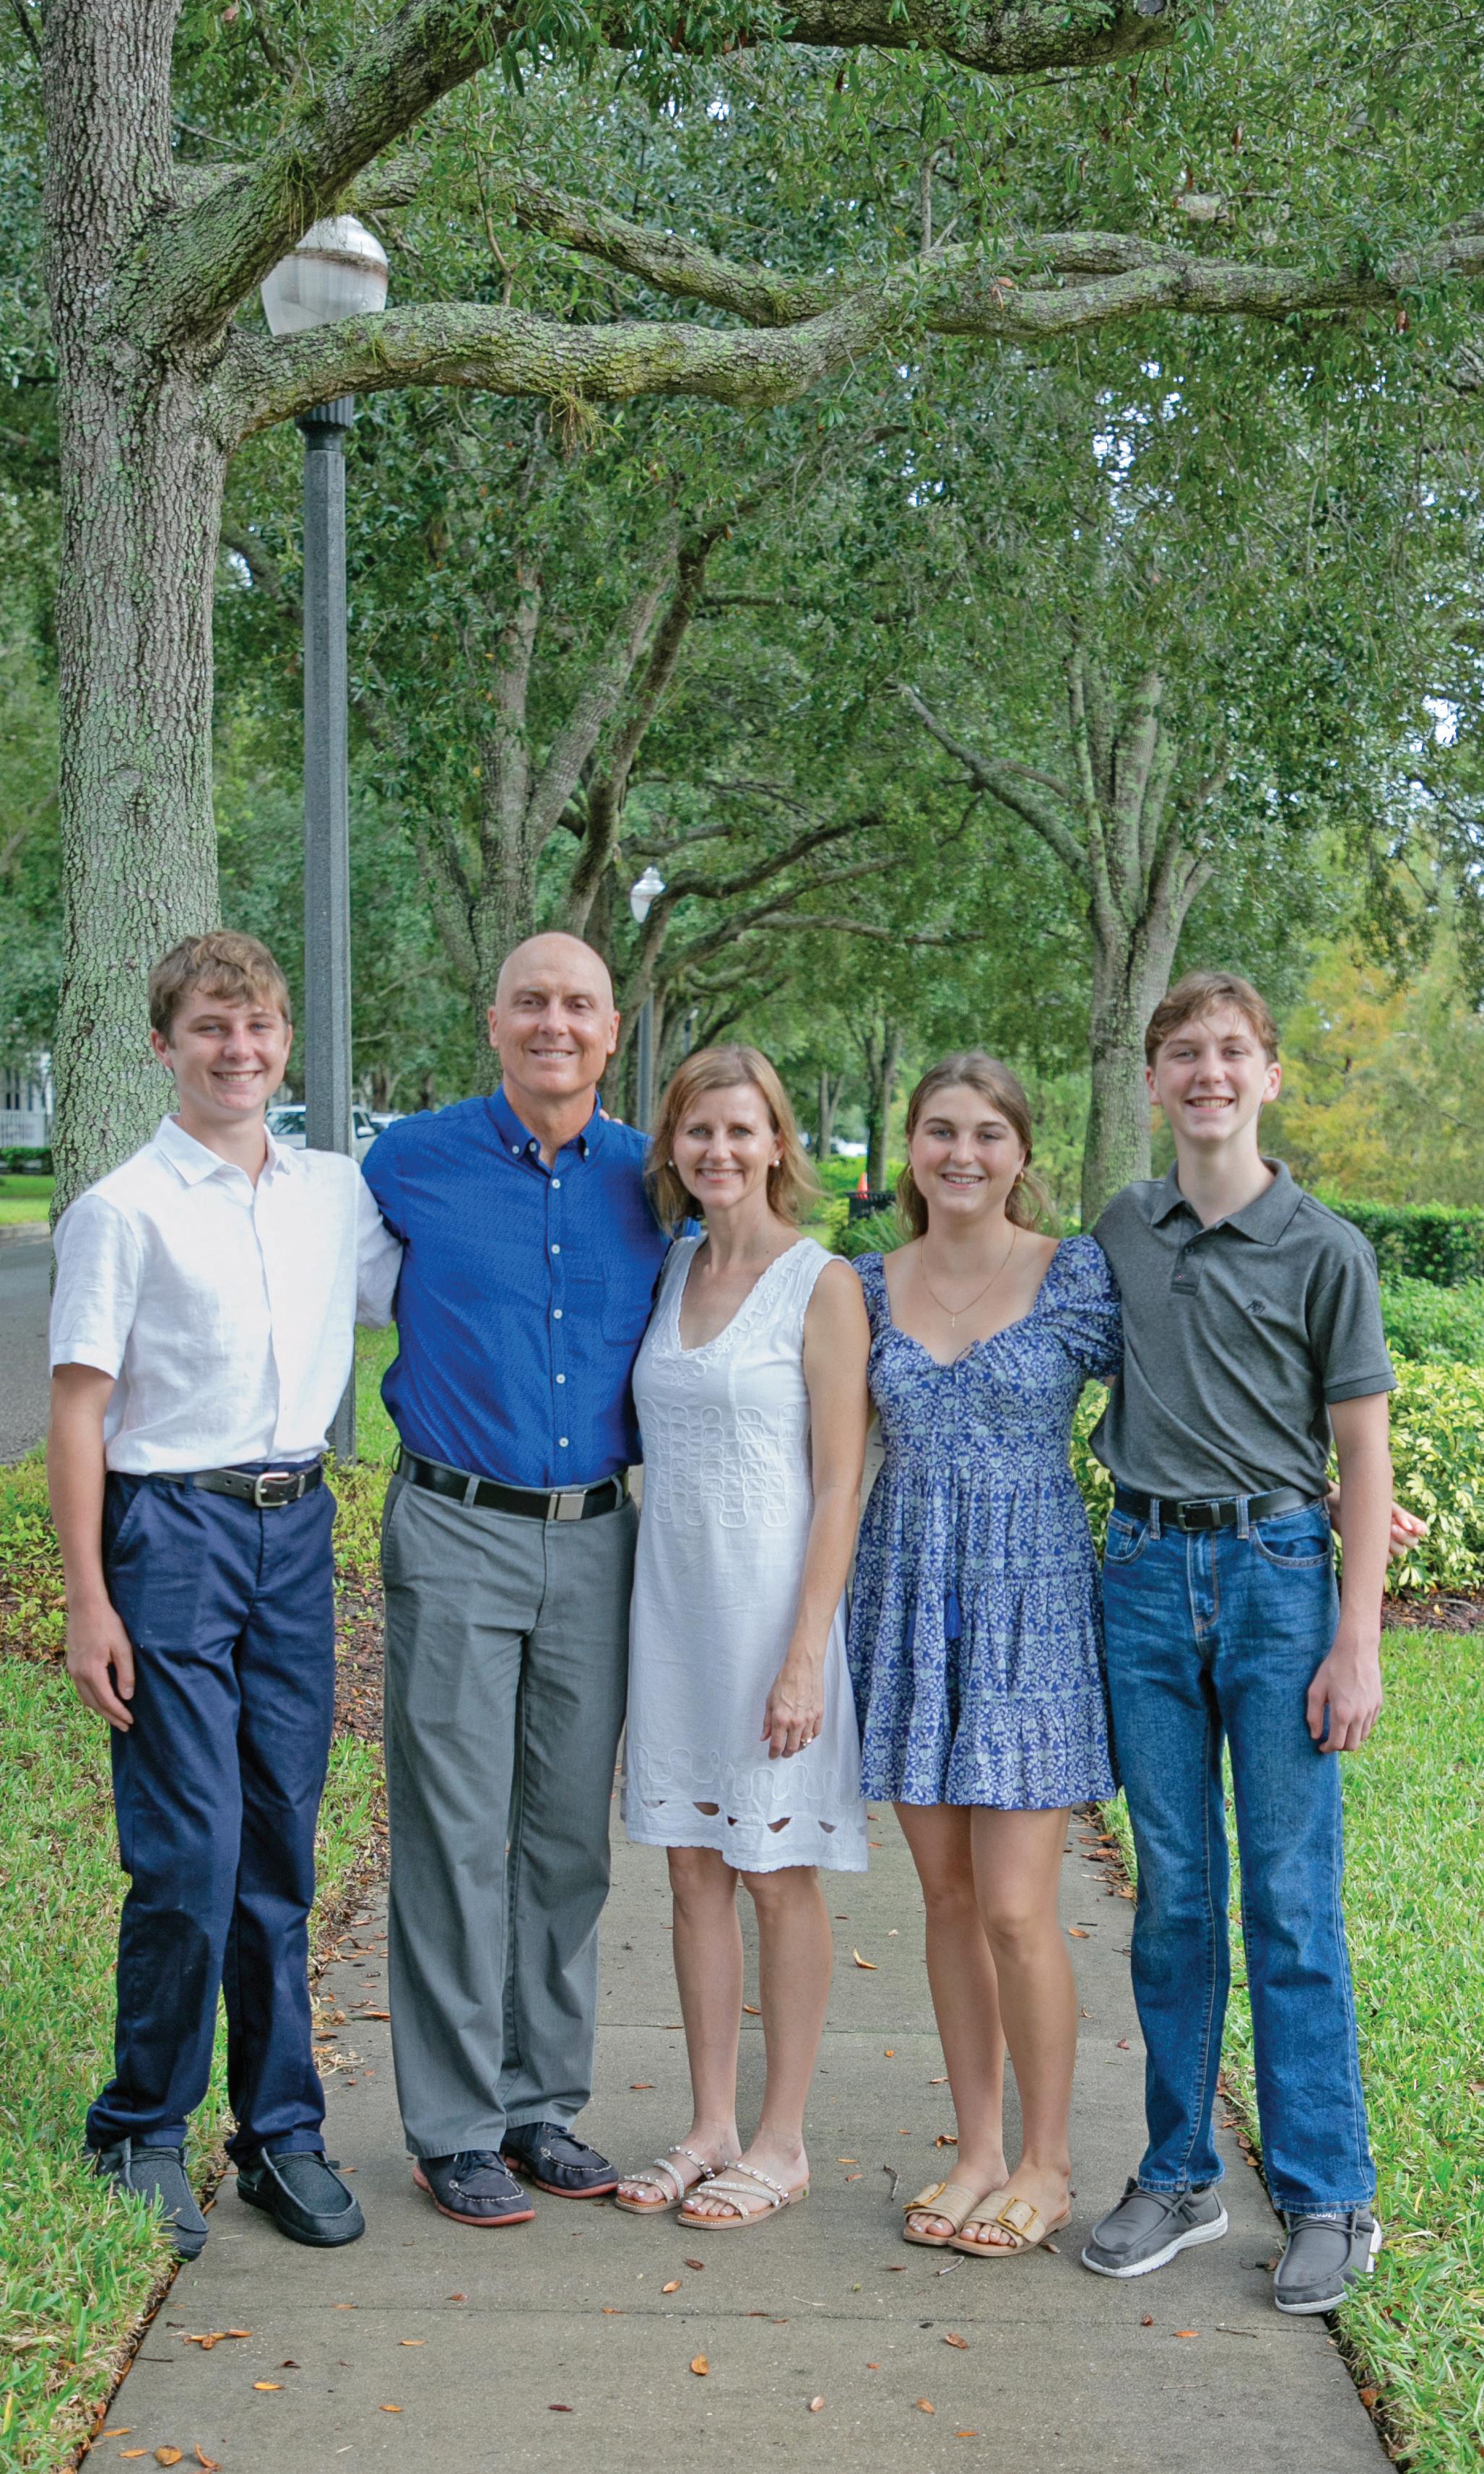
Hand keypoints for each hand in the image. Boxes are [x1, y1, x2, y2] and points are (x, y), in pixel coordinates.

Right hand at [66, 1597, 135, 1729]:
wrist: (85, 1606)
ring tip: (114, 1717)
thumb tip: (127, 1697)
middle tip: (125, 1726)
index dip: (119, 1713)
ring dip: (100, 1710)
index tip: (131, 1721)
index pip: (107, 1700)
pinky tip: (101, 1699)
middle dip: (110, 1716)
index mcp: (92, 1671)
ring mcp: (72, 1669)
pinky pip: (81, 1689)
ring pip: (85, 1698)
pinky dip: (92, 1699)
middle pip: (94, 1704)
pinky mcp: (72, 1664)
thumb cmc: (107, 1624)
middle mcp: (78, 1674)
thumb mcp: (123, 1647)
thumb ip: (126, 1674)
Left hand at [761, 1659, 824, 1759]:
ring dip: (798, 1746)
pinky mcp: (819, 1714)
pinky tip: (805, 1735)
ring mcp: (809, 1718)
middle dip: (786, 1753)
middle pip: (792, 1748)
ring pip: (805, 1743)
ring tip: (793, 1744)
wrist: (803, 1667)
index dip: (773, 1754)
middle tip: (783, 1752)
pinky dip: (810, 1738)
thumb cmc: (785, 1680)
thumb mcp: (770, 1701)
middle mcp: (796, 1722)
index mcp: (780, 1718)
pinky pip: (816, 1733)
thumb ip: (767, 1722)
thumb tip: (764, 1737)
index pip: (777, 1745)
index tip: (772, 1755)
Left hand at [1306, 1633, 1381, 1752]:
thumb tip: (1315, 1736)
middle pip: (1352, 1745)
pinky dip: (1361, 1728)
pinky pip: (1371, 1724)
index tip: (1321, 1746)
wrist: (1356, 1651)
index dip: (1327, 1749)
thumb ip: (1313, 1716)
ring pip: (1363, 1736)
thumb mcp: (1316, 1691)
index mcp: (1342, 1714)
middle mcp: (1359, 1715)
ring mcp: (1371, 1710)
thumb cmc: (1332, 1669)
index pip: (1337, 1744)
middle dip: (1340, 1747)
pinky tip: (1351, 1719)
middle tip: (1330, 1741)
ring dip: (1351, 1738)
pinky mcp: (1378, 1704)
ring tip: (1340, 1730)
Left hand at [1324, 1483, 1426, 1558]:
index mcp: (1403, 1521)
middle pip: (1412, 1542)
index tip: (1416, 1528)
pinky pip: (1386, 1559)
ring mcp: (1388, 1544)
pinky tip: (1372, 1542)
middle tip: (1391, 1527)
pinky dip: (1381, 1551)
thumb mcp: (1384, 1506)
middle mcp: (1398, 1533)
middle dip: (1404, 1536)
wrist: (1341, 1509)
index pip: (1420, 1529)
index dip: (1420, 1530)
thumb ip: (1400, 1515)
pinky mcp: (1376, 1552)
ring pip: (1399, 1552)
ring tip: (1379, 1532)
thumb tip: (1409, 1527)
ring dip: (1392, 1544)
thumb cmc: (1363, 1503)